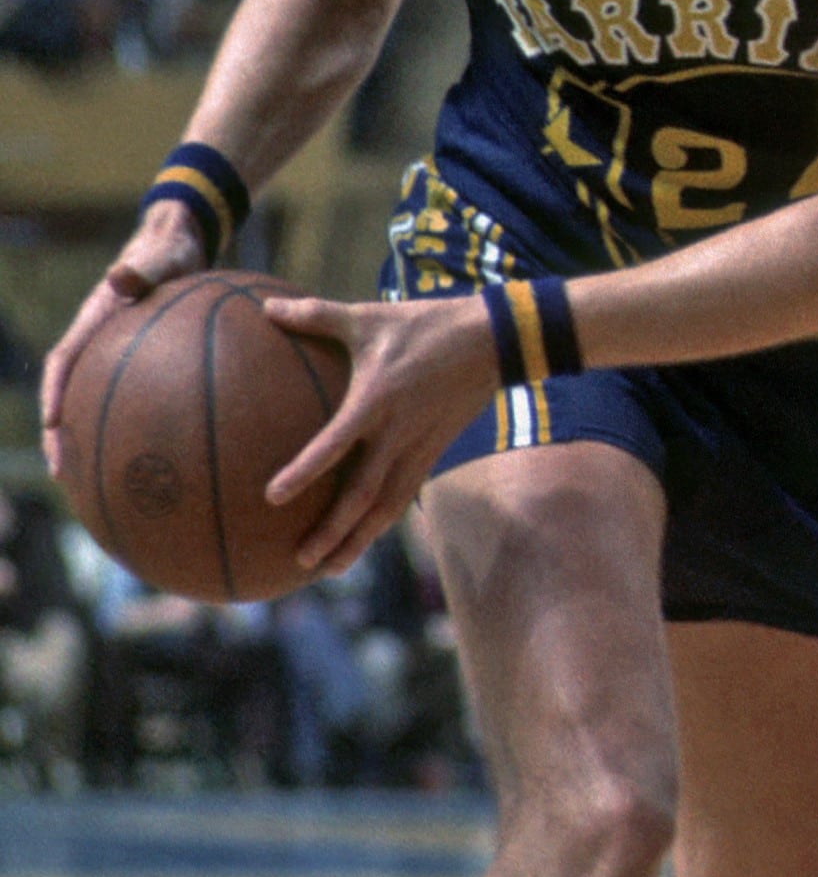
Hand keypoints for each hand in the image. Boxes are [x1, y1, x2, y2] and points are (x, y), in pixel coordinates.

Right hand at [42, 201, 210, 477]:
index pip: (65, 361)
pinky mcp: (145, 357)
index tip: (52, 426)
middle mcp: (101, 339)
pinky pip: (136, 394)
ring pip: (99, 399)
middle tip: (64, 473)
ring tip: (100, 478)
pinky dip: (140, 421)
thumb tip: (120, 276)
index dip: (54, 393)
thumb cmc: (172, 247)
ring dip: (95, 436)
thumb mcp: (163, 254)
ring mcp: (119, 350)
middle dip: (62, 433)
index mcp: (96, 318)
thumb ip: (144, 267)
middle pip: (72, 392)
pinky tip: (165, 451)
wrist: (184, 241)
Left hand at [260, 294, 498, 575]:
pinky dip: (380, 521)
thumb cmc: (425, 324)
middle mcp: (397, 434)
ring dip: (358, 540)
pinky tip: (361, 537)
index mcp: (375, 401)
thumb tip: (266, 307)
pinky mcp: (433, 453)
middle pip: (364, 496)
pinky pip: (403, 495)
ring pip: (387, 507)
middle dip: (333, 532)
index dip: (305, 472)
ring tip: (329, 568)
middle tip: (301, 561)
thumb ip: (315, 315)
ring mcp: (419, 448)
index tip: (273, 497)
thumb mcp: (368, 316)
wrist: (493, 340)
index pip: (335, 444)